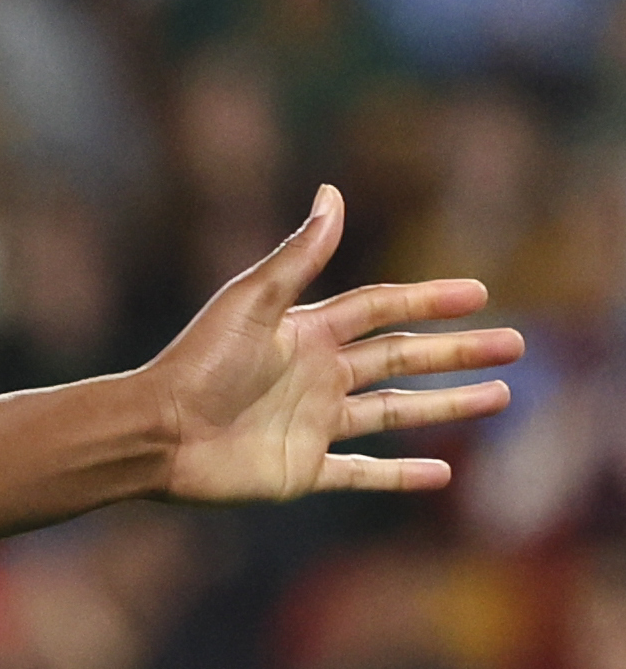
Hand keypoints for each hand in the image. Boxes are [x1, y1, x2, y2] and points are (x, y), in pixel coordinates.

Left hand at [149, 185, 520, 504]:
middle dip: (458, 351)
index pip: (382, 309)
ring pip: (396, 412)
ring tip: (499, 397)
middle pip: (402, 358)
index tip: (479, 293)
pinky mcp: (302, 470)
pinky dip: (402, 475)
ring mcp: (313, 424)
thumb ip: (297, 255)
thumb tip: (332, 192)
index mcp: (307, 333)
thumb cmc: (194, 363)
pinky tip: (444, 473)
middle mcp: (316, 376)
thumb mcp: (250, 302)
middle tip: (514, 345)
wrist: (153, 433)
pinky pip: (363, 473)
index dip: (429, 299)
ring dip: (447, 405)